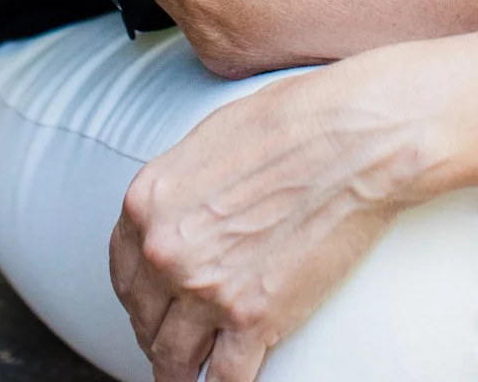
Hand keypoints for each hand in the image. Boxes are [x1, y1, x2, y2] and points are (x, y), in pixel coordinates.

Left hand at [110, 56, 423, 381]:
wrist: (352, 139)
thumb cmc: (293, 121)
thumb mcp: (211, 139)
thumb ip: (183, 188)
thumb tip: (184, 214)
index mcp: (148, 202)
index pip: (125, 273)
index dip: (140, 297)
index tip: (154, 308)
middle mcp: (166, 251)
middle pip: (145, 320)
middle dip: (159, 333)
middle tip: (176, 341)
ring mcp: (207, 289)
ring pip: (174, 359)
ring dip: (182, 371)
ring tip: (193, 375)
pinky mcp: (253, 319)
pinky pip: (224, 378)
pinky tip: (229, 380)